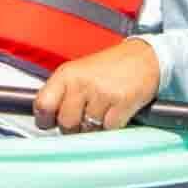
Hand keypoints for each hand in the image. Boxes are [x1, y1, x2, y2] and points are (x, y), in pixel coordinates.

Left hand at [31, 37, 160, 133]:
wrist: (144, 57)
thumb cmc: (111, 67)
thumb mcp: (79, 72)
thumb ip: (62, 93)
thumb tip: (46, 118)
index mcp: (66, 74)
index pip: (43, 105)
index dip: (45, 119)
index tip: (52, 122)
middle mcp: (81, 83)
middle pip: (65, 123)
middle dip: (73, 128)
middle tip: (83, 119)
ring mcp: (102, 93)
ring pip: (87, 129)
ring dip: (94, 129)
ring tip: (101, 114)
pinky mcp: (122, 103)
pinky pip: (108, 129)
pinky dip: (111, 128)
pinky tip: (114, 114)